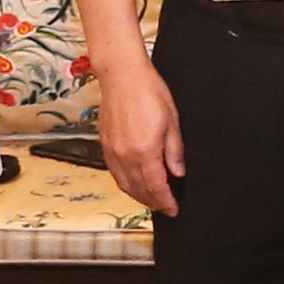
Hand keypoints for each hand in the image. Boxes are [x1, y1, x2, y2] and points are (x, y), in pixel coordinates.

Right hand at [100, 52, 183, 215]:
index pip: (156, 186)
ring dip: (138, 196)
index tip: (173, 209)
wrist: (122, 75)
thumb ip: (174, 151)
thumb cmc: (148, 90)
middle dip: (153, 202)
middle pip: (139, 190)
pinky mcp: (106, 145)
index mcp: (145, 150)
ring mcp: (113, 151)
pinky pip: (115, 173)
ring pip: (125, 185)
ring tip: (151, 200)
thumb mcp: (172, 121)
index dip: (166, 201)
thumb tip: (178, 172)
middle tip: (165, 207)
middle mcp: (126, 155)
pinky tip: (133, 183)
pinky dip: (125, 184)